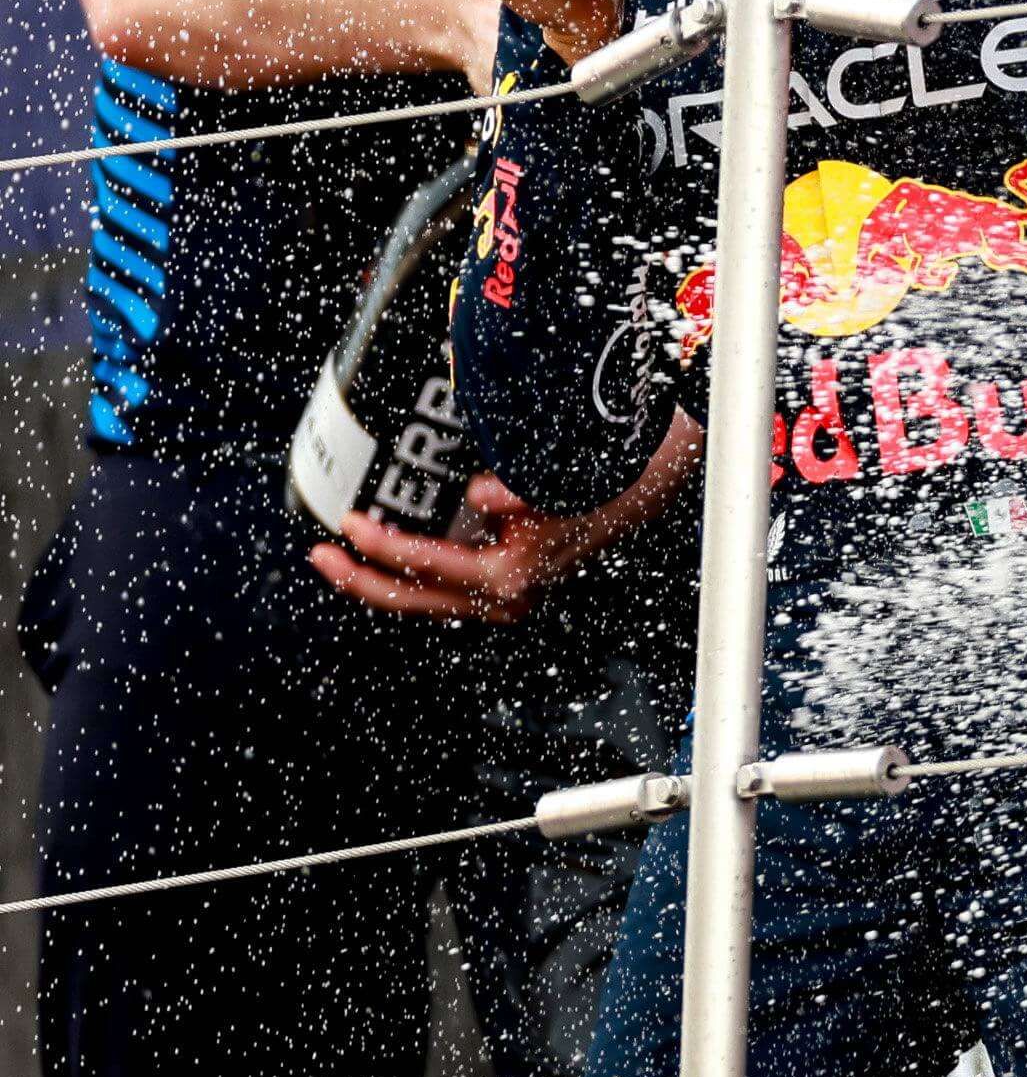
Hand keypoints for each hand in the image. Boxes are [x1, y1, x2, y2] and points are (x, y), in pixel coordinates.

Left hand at [306, 425, 699, 622]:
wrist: (655, 480)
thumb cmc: (609, 478)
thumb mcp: (562, 476)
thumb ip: (518, 491)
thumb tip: (480, 496)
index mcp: (513, 575)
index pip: (426, 566)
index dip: (380, 547)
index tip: (348, 524)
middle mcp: (507, 594)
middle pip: (414, 600)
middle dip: (361, 580)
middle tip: (320, 555)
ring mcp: (508, 592)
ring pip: (426, 597)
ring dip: (382, 578)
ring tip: (346, 555)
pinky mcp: (510, 578)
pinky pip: (445, 584)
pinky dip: (413, 571)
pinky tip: (396, 551)